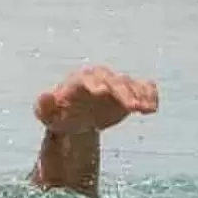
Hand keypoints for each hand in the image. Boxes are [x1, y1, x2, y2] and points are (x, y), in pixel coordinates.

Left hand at [34, 65, 158, 133]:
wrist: (75, 120)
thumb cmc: (59, 114)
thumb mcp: (47, 114)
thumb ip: (44, 106)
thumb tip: (45, 97)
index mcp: (78, 81)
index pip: (87, 79)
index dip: (94, 83)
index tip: (101, 91)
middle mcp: (99, 78)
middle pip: (113, 81)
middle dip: (122, 92)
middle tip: (132, 106)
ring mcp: (115, 84)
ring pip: (129, 84)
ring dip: (139, 95)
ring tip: (146, 109)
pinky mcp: (129, 92)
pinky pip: (143, 88)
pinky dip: (149, 94)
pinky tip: (152, 107)